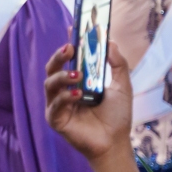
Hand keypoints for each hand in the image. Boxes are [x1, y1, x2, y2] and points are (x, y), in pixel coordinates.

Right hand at [44, 42, 132, 163]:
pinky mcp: (54, 118)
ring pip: (49, 84)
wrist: (114, 142)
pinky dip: (65, 97)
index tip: (72, 30)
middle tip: (69, 49)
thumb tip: (111, 43)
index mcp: (76, 81)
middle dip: (59, 57)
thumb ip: (117, 65)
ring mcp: (57, 104)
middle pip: (52, 69)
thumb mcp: (121, 86)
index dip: (67, 45)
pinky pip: (54, 104)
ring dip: (62, 76)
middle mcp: (63, 90)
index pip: (67, 60)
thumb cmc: (117, 116)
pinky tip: (77, 95)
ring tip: (77, 75)